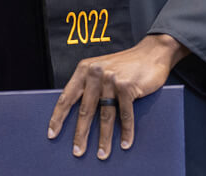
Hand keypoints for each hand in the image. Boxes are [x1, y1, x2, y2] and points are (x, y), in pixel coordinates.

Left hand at [47, 34, 188, 160]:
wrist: (152, 53)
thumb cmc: (126, 65)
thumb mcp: (102, 70)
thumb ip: (91, 86)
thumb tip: (80, 116)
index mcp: (84, 70)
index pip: (67, 97)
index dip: (58, 117)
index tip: (52, 133)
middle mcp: (95, 73)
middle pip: (85, 110)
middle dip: (81, 134)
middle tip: (77, 150)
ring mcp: (111, 79)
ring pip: (105, 115)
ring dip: (104, 138)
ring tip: (102, 153)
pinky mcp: (127, 86)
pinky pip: (125, 115)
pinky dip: (126, 131)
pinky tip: (125, 142)